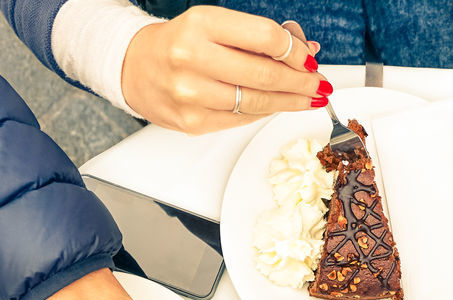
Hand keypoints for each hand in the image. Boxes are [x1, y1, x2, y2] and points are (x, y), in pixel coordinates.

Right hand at [123, 8, 325, 133]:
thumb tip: (305, 50)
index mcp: (201, 24)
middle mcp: (193, 58)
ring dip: (290, 102)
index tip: (309, 58)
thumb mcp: (214, 24)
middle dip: (300, 81)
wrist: (133, 68)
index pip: (264, 38)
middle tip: (318, 83)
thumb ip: (257, 37)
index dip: (295, 51)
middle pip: (265, 75)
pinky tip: (277, 106)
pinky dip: (265, 112)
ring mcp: (192, 94)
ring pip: (257, 103)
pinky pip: (242, 119)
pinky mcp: (193, 122)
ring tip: (308, 98)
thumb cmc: (178, 43)